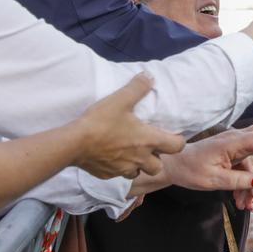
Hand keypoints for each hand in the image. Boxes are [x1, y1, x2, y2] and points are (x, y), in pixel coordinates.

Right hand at [71, 74, 186, 178]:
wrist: (75, 143)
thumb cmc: (101, 121)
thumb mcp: (120, 99)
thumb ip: (137, 87)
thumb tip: (149, 76)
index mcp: (148, 140)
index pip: (176, 147)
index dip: (177, 141)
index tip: (172, 136)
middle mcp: (140, 158)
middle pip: (159, 166)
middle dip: (157, 158)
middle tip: (149, 147)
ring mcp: (123, 169)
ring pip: (138, 173)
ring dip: (139, 165)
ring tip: (131, 154)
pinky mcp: (108, 175)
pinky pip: (119, 175)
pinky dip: (119, 168)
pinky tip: (112, 157)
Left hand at [163, 123, 252, 204]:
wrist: (175, 165)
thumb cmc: (191, 170)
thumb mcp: (214, 180)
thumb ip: (239, 181)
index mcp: (233, 142)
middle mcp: (237, 138)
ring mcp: (236, 144)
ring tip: (251, 205)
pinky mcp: (234, 151)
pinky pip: (249, 165)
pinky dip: (249, 182)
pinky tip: (243, 200)